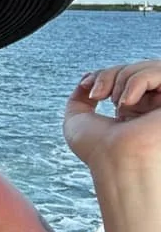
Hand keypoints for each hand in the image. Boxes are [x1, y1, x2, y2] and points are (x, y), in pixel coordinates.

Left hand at [63, 60, 160, 174]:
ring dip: (122, 78)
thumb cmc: (98, 150)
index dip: (102, 74)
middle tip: (96, 95)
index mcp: (134, 110)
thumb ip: (80, 98)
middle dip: (109, 74)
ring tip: (116, 102)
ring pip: (147, 67)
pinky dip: (137, 81)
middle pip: (133, 68)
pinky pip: (159, 72)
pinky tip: (126, 102)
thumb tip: (87, 80)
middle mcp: (152, 106)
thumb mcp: (78, 119)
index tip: (86, 87)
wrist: (117, 163)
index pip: (122, 76)